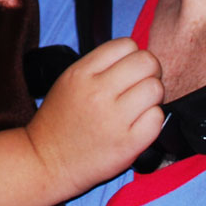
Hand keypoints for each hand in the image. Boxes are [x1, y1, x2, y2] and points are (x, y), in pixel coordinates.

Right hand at [25, 38, 163, 195]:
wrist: (48, 161)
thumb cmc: (61, 120)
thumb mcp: (69, 80)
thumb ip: (99, 65)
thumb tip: (134, 56)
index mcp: (82, 73)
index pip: (126, 44)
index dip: (134, 54)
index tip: (131, 68)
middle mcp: (99, 92)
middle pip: (146, 62)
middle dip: (150, 70)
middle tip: (143, 83)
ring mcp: (114, 119)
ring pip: (155, 89)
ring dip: (153, 96)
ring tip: (141, 105)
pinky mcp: (127, 144)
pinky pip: (157, 118)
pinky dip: (153, 120)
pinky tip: (140, 123)